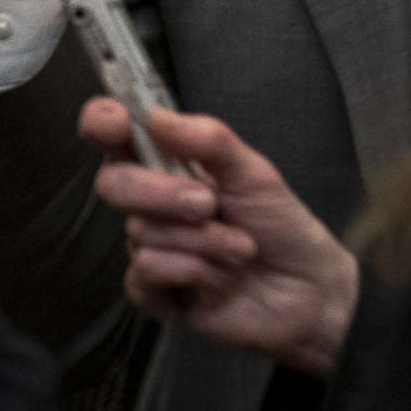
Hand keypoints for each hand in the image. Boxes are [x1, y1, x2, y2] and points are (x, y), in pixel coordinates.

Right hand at [86, 101, 359, 377]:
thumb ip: (209, 140)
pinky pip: (146, 272)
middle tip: (209, 205)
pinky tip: (218, 279)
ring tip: (239, 250)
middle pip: (113, 183)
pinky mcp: (153, 290)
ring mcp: (148, 246)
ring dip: (201, 242)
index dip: (101, 123)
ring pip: (140, 232)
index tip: (114, 124)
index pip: (113, 136)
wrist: (309, 293)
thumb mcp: (254, 173)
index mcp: (167, 165)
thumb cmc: (281, 227)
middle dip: (161, 193)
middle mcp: (150, 204)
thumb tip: (156, 117)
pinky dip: (191, 272)